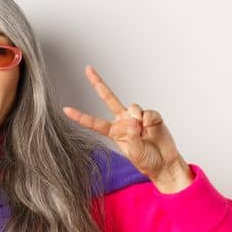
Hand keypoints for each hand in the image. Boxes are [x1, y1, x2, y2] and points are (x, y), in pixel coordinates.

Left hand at [62, 65, 192, 192]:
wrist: (165, 163)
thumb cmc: (146, 160)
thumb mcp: (135, 153)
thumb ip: (132, 137)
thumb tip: (133, 120)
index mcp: (113, 132)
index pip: (94, 122)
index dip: (80, 116)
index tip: (66, 110)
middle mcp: (123, 120)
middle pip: (108, 98)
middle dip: (98, 83)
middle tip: (88, 69)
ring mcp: (137, 117)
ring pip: (132, 107)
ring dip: (137, 119)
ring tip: (144, 133)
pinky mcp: (151, 116)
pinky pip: (147, 113)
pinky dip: (149, 121)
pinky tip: (151, 129)